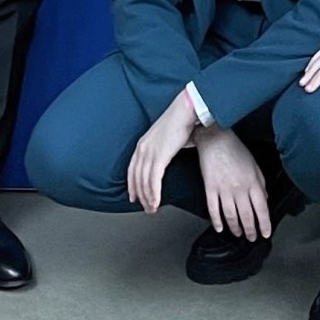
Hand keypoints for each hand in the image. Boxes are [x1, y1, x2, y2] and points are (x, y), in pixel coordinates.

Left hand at [127, 89, 199, 213]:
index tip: (134, 197)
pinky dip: (154, 193)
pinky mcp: (159, 156)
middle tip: (146, 208)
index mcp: (143, 144)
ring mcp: (150, 152)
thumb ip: (163, 149)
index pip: (132, 170)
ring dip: (148, 198)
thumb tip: (166, 158)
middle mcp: (143, 149)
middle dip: (141, 196)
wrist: (186, 110)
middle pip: (137, 178)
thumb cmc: (181, 121)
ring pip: (145, 182)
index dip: (132, 185)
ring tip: (152, 209)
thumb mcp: (166, 137)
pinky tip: (156, 202)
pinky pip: (154, 180)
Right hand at [192, 124, 272, 241]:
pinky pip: (213, 209)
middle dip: (250, 230)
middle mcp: (239, 188)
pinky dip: (216, 221)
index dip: (264, 223)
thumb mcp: (254, 164)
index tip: (265, 233)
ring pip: (230, 215)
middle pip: (246, 215)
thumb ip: (261, 183)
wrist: (215, 138)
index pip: (261, 208)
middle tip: (251, 238)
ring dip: (235, 228)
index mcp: (252, 182)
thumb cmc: (235, 149)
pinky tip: (220, 228)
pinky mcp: (210, 188)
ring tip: (238, 234)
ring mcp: (223, 189)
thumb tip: (264, 199)